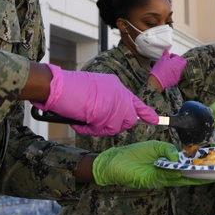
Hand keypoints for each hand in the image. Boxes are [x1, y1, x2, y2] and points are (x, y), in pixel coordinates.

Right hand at [33, 64, 159, 135]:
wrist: (59, 86)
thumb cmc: (69, 89)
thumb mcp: (92, 92)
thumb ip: (104, 103)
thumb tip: (107, 118)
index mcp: (115, 85)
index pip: (134, 100)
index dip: (144, 112)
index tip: (155, 120)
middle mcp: (118, 92)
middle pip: (128, 119)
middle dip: (114, 125)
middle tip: (96, 123)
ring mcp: (115, 102)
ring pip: (116, 126)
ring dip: (100, 128)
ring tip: (85, 119)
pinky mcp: (108, 112)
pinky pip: (102, 130)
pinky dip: (90, 130)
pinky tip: (81, 121)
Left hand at [92, 141, 214, 187]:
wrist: (115, 162)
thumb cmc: (133, 154)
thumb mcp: (155, 147)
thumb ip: (168, 150)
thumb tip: (178, 157)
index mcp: (168, 164)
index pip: (187, 166)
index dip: (200, 166)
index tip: (213, 164)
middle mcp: (167, 172)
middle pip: (188, 175)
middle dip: (203, 174)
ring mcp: (161, 177)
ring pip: (182, 178)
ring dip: (196, 177)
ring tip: (210, 174)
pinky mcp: (153, 180)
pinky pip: (170, 177)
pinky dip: (180, 176)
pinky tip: (190, 174)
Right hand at [148, 50, 184, 89]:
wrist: (157, 81)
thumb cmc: (159, 69)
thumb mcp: (161, 60)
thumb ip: (165, 55)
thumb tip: (166, 51)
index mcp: (176, 61)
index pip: (178, 56)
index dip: (174, 55)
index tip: (170, 56)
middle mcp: (179, 67)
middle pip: (183, 62)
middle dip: (179, 60)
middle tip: (173, 60)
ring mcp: (178, 74)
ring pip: (181, 68)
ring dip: (177, 66)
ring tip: (170, 67)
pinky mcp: (176, 80)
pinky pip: (177, 75)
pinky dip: (175, 73)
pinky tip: (169, 73)